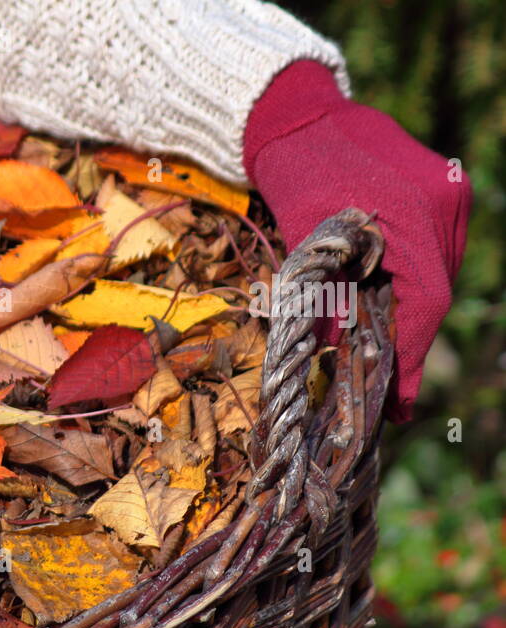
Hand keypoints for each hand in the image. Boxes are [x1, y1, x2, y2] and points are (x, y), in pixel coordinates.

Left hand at [243, 59, 471, 421]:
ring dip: (412, 318)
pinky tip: (389, 310)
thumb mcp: (302, 238)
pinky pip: (435, 253)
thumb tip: (327, 354)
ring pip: (438, 276)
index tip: (397, 403)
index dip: (411, 357)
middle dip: (410, 345)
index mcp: (412, 214)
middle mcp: (442, 204)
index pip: (424, 302)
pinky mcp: (443, 191)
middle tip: (389, 393)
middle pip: (436, 293)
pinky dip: (413, 285)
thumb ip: (321, 293)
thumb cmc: (292, 172)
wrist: (298, 112)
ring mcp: (448, 195)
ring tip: (387, 360)